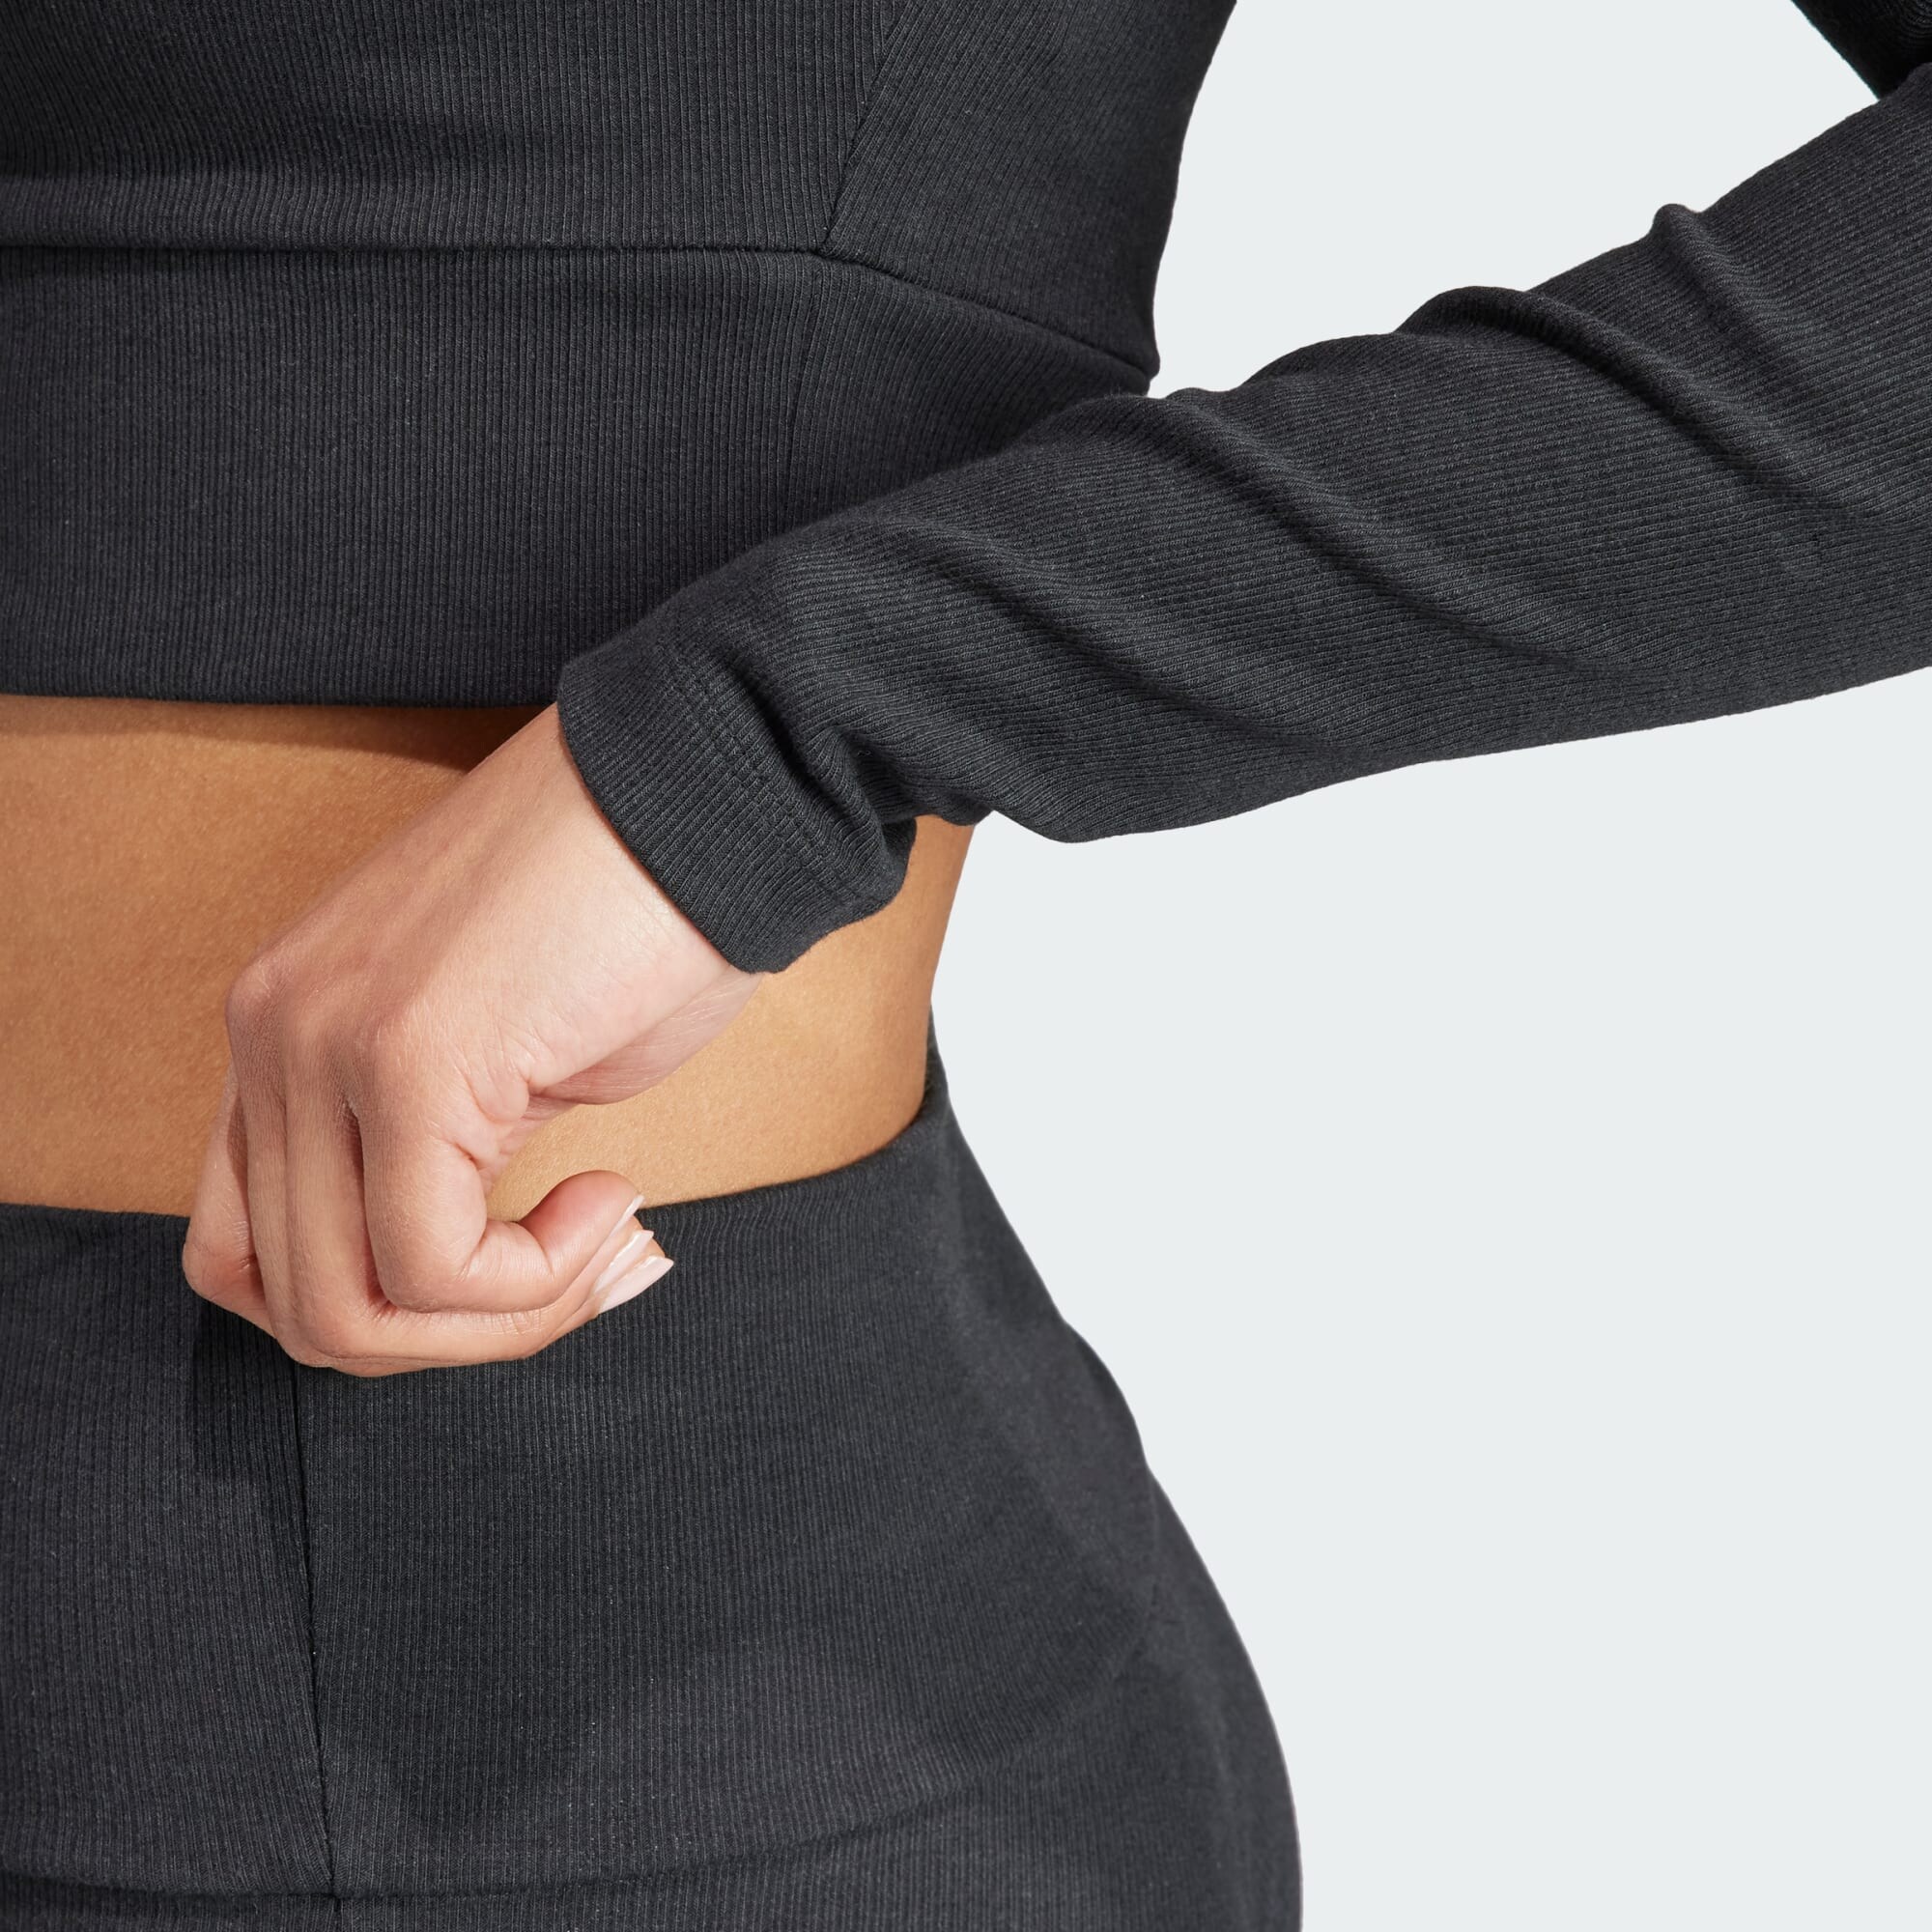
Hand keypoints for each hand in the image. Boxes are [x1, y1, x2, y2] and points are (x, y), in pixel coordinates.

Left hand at [180, 704, 761, 1374]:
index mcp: (286, 1024)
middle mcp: (272, 1030)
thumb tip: (457, 1282)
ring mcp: (325, 1044)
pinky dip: (538, 1280)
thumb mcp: (505, 1059)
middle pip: (296, 1303)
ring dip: (502, 1321)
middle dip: (463, 1336)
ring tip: (601, 1244)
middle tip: (590, 1274)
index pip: (247, 1249)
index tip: (526, 1271)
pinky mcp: (407, 1064)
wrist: (709, 796)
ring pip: (350, 1312)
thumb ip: (441, 1151)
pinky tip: (611, 1199)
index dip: (393, 1306)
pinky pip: (439, 1268)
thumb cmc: (641, 912)